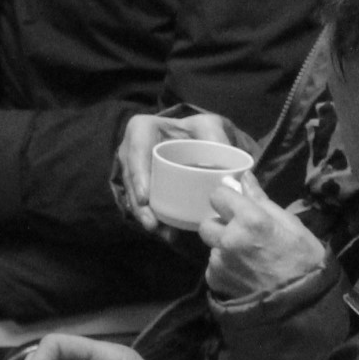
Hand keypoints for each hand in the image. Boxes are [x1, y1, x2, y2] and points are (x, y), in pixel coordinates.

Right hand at [113, 111, 239, 234]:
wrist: (196, 137)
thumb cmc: (199, 129)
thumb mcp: (208, 125)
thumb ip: (216, 139)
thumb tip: (227, 168)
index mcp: (142, 129)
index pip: (136, 151)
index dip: (138, 175)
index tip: (146, 197)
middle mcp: (131, 151)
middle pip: (131, 180)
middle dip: (139, 205)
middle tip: (152, 224)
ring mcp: (135, 171)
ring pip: (134, 195)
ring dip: (145, 217)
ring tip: (161, 233)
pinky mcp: (142, 187)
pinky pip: (143, 204)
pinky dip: (154, 218)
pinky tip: (165, 233)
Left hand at [202, 169, 329, 300]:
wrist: (303, 305)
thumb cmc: (305, 261)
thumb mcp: (291, 225)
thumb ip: (261, 200)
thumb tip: (244, 177)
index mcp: (250, 219)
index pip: (218, 195)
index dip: (227, 200)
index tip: (236, 208)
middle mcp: (229, 238)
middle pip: (207, 222)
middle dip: (221, 227)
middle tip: (241, 236)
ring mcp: (220, 261)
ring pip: (211, 247)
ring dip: (224, 250)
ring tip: (248, 261)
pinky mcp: (216, 281)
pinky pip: (213, 268)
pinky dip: (225, 270)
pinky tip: (244, 276)